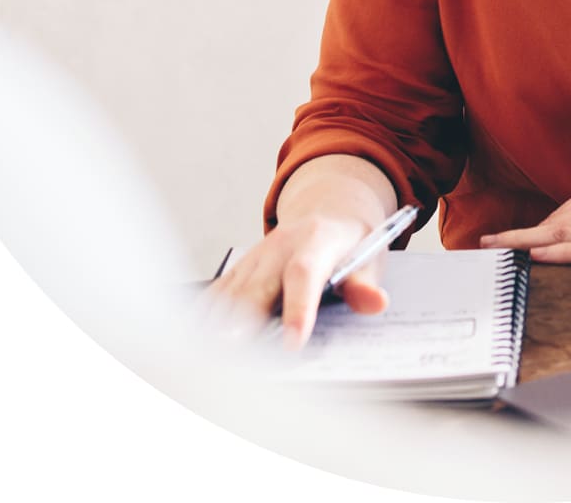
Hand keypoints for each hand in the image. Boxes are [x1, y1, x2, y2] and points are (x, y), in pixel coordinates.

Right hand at [208, 155, 397, 347]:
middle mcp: (280, 246)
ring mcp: (257, 257)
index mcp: (317, 240)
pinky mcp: (241, 268)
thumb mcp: (370, 256)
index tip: (294, 343)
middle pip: (257, 287)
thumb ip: (366, 283)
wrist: (329, 209)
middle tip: (232, 355)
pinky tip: (195, 342)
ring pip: (232, 292)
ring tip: (209, 361)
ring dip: (219, 325)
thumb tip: (375, 302)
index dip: (298, 309)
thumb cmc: (351, 241)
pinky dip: (207, 317)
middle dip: (243, 322)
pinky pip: (219, 293)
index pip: (305, 274)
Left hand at [480, 166, 570, 263]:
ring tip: (497, 254)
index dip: (529, 228)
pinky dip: (563, 252)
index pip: (563, 212)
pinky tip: (540, 257)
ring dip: (528, 244)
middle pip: (555, 221)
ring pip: (566, 232)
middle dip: (517, 235)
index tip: (500, 237)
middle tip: (481, 246)